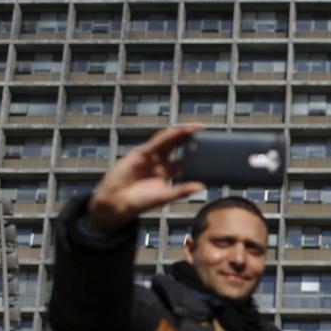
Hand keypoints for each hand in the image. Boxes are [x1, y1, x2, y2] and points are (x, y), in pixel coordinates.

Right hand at [86, 125, 205, 234]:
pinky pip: (157, 142)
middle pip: (179, 146)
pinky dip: (168, 136)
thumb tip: (202, 186)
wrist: (116, 202)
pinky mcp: (141, 153)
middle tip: (208, 133)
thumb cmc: (139, 203)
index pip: (186, 160)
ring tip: (197, 128)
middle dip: (192, 139)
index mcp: (168, 174)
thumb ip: (182, 190)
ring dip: (182, 133)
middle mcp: (161, 163)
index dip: (198, 155)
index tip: (213, 151)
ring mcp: (151, 156)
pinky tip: (179, 131)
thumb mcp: (165, 197)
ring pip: (169, 141)